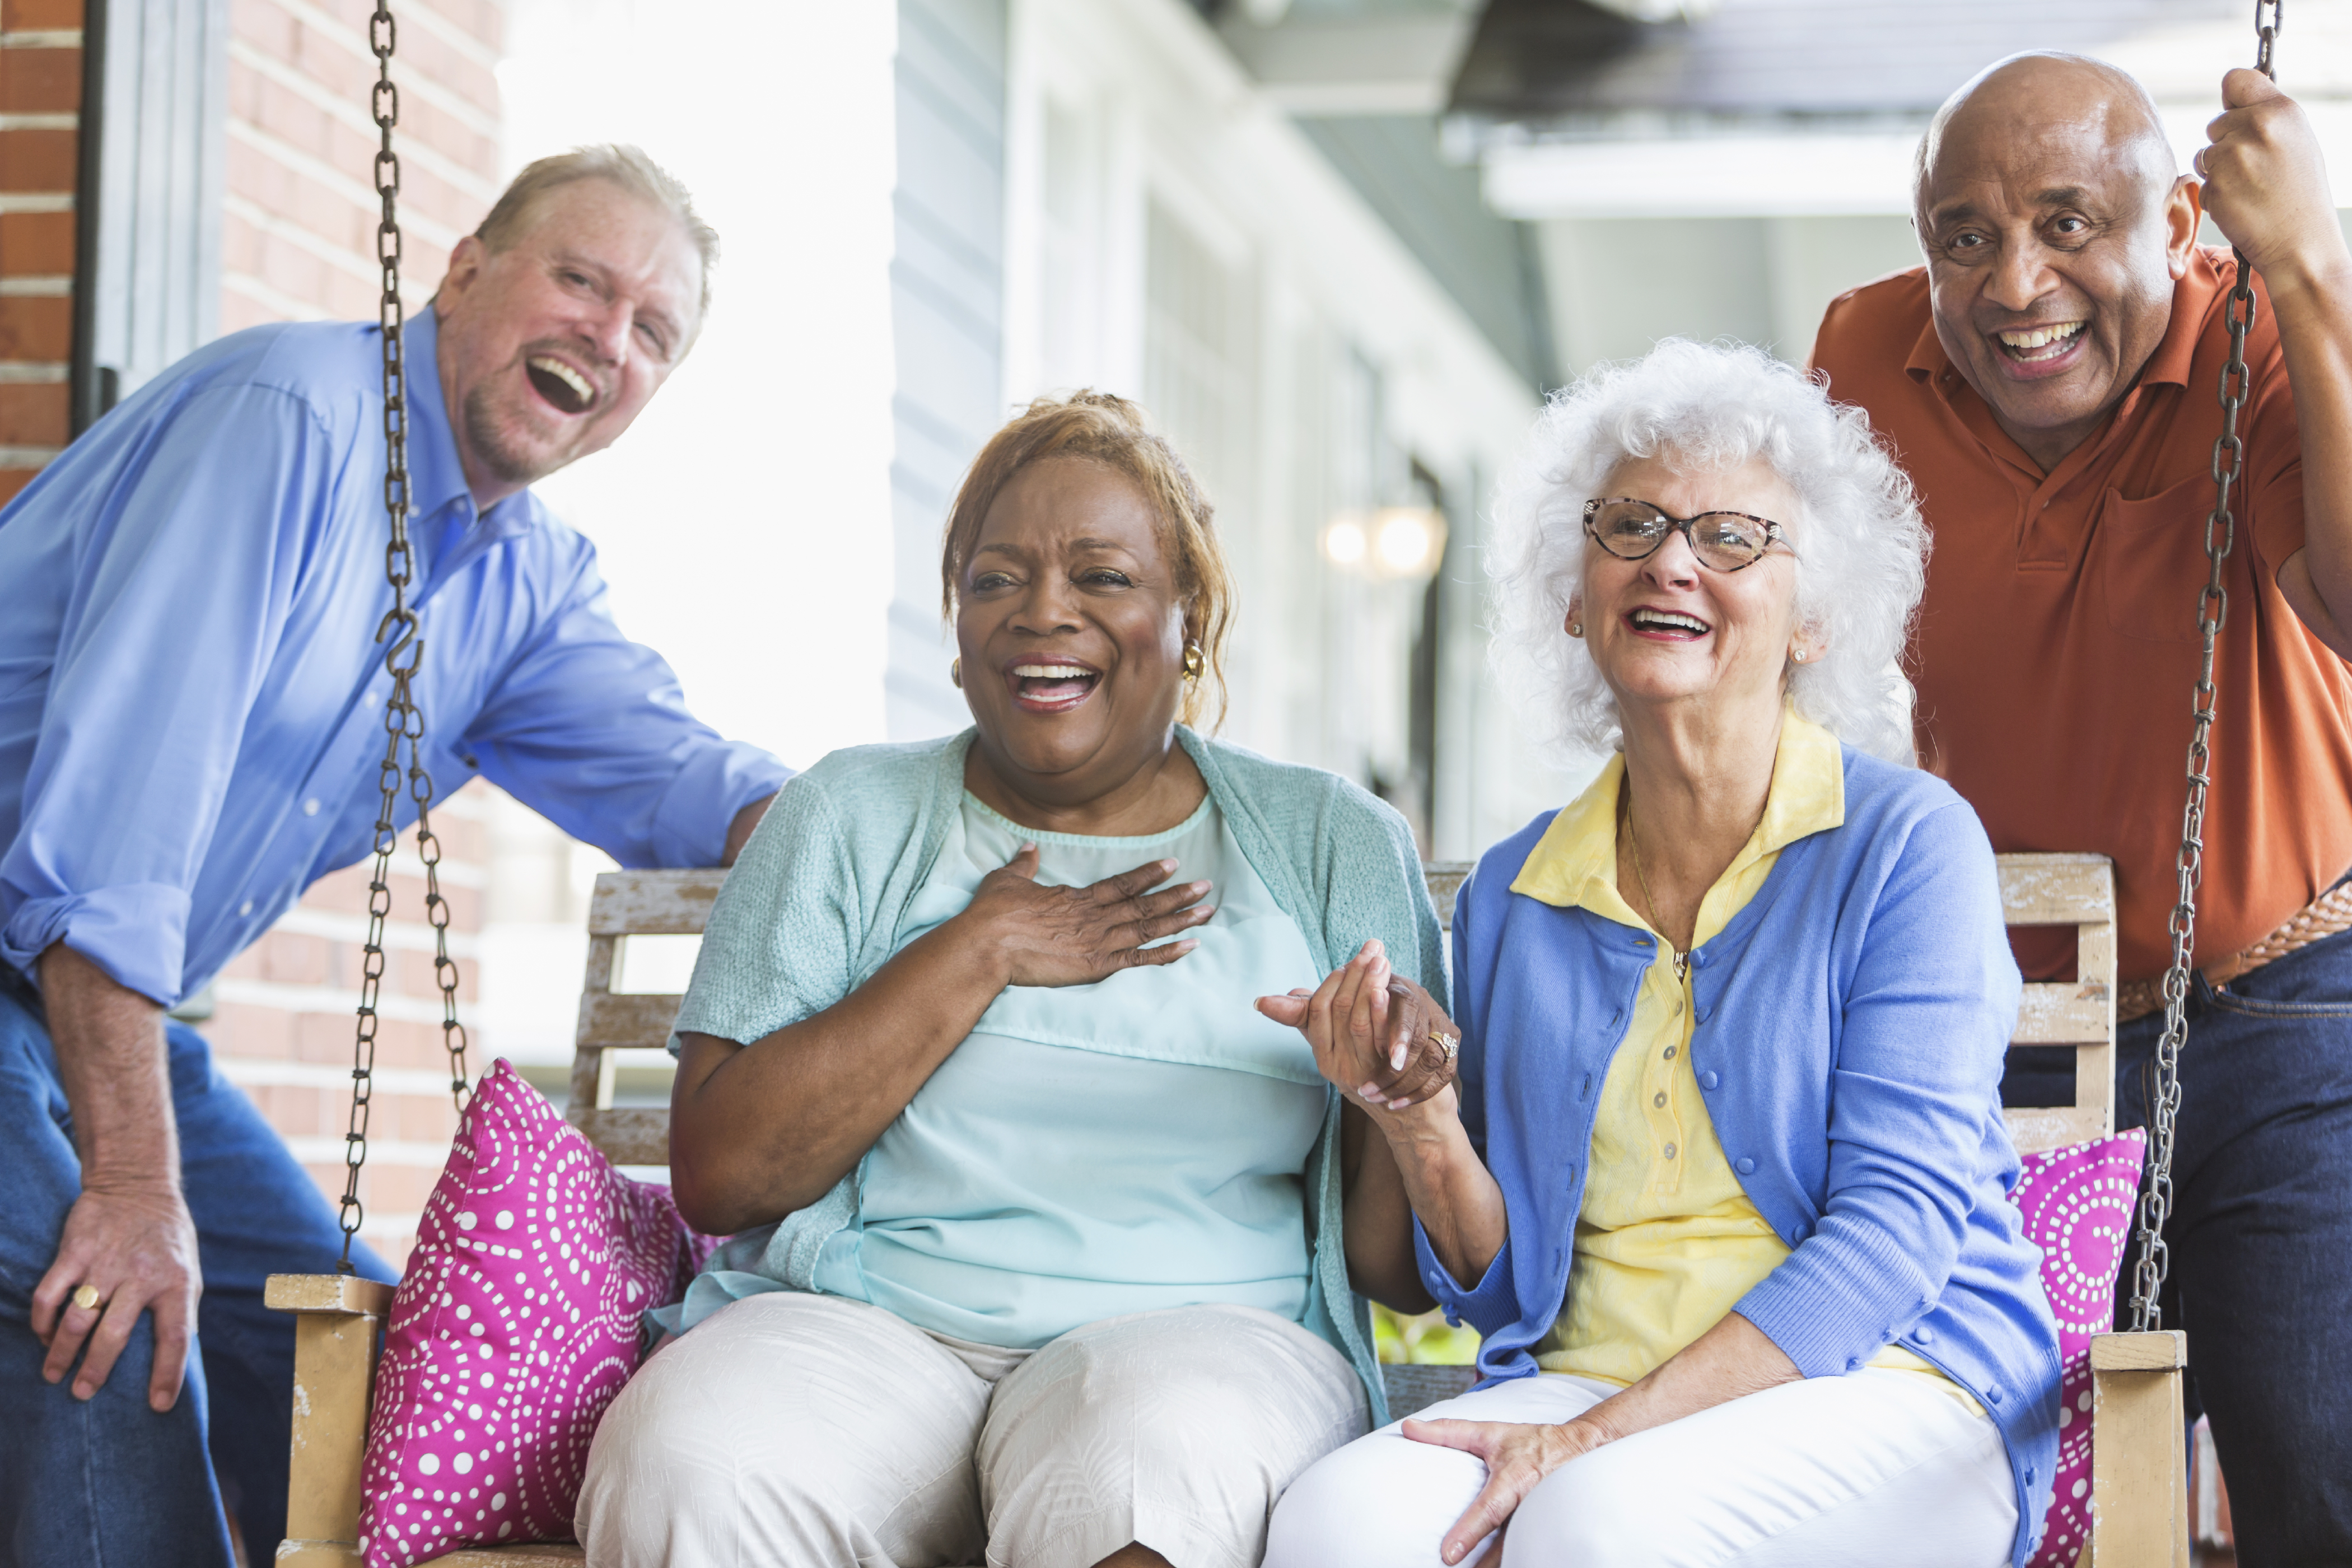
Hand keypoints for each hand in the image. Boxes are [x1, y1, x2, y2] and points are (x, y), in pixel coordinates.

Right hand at [31, 1182, 201, 1409]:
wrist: (138, 1185)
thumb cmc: (167, 1238)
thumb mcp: (188, 1269)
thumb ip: (180, 1309)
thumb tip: (176, 1360)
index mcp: (177, 1282)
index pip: (177, 1335)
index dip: (169, 1373)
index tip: (160, 1406)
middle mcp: (143, 1274)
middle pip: (115, 1334)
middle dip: (96, 1370)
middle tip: (82, 1394)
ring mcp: (107, 1262)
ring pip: (78, 1318)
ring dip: (61, 1351)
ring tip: (54, 1374)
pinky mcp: (75, 1251)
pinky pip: (50, 1294)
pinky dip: (42, 1320)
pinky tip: (41, 1335)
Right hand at [958, 846, 1212, 987]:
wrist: (986, 946)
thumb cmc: (993, 914)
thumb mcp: (1007, 880)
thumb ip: (1024, 864)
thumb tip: (1028, 848)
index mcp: (1078, 898)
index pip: (1123, 883)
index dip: (1150, 875)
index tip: (1173, 864)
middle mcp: (1096, 917)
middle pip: (1145, 904)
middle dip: (1178, 895)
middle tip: (1207, 886)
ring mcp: (1099, 942)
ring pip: (1149, 929)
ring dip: (1181, 920)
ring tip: (1207, 911)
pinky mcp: (1096, 967)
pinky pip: (1140, 960)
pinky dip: (1167, 954)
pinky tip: (1190, 947)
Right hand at [1257, 938, 1457, 1114]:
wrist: (1413, 1118)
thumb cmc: (1377, 1073)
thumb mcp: (1342, 1047)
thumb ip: (1315, 1021)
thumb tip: (1271, 999)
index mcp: (1323, 1055)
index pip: (1317, 1009)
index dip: (1335, 979)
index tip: (1355, 956)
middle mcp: (1336, 1066)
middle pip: (1337, 1010)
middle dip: (1355, 975)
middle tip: (1374, 950)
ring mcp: (1359, 1074)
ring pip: (1357, 1022)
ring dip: (1369, 986)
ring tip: (1383, 962)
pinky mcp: (1383, 1078)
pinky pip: (1378, 1040)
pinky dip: (1382, 1013)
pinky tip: (1389, 991)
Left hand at [1401, 1415, 1607, 1564]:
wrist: (1581, 1448)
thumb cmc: (1531, 1442)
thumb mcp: (1489, 1432)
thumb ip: (1447, 1431)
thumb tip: (1408, 1427)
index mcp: (1514, 1479)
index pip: (1490, 1510)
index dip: (1469, 1532)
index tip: (1448, 1555)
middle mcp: (1531, 1504)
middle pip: (1506, 1544)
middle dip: (1485, 1565)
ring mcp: (1543, 1521)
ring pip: (1522, 1552)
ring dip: (1498, 1565)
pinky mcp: (1551, 1530)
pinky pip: (1534, 1551)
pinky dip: (1519, 1560)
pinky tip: (1497, 1566)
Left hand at [2197, 69, 2351, 286]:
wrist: (2302, 242)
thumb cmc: (2300, 192)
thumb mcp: (2296, 141)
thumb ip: (2267, 117)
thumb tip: (2234, 99)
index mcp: (2281, 110)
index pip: (2235, 79)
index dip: (2231, 98)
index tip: (2236, 111)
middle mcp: (2257, 127)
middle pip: (2216, 123)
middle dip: (2226, 143)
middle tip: (2255, 167)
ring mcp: (2234, 157)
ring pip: (2205, 154)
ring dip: (2219, 170)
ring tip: (2252, 187)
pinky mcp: (2217, 185)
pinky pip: (2203, 183)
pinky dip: (2217, 194)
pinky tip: (2242, 204)